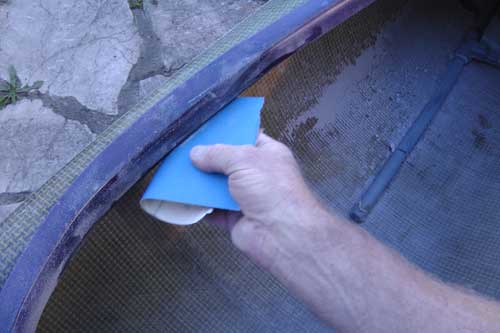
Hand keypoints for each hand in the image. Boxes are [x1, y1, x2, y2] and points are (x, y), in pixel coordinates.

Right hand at [190, 133, 324, 269]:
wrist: (280, 232)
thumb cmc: (270, 188)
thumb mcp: (244, 159)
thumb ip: (218, 154)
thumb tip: (196, 153)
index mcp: (268, 154)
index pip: (246, 138)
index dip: (227, 134)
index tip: (203, 130)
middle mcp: (258, 174)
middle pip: (228, 163)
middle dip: (207, 160)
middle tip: (182, 152)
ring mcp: (246, 198)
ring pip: (217, 187)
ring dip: (200, 183)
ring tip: (176, 171)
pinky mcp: (234, 218)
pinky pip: (212, 209)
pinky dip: (199, 205)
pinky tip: (182, 197)